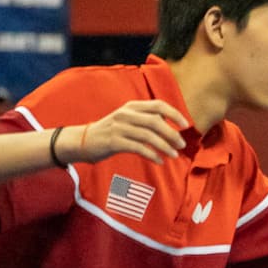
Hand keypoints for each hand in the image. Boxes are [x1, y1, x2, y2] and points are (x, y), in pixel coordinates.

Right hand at [71, 100, 189, 163]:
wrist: (81, 141)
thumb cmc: (111, 132)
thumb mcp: (128, 120)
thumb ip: (146, 120)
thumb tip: (171, 127)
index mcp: (132, 106)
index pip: (158, 105)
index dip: (175, 114)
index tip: (186, 125)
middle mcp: (126, 114)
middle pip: (155, 121)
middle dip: (172, 133)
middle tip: (181, 144)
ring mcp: (119, 127)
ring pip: (148, 136)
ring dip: (164, 146)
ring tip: (174, 155)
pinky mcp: (113, 142)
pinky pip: (138, 148)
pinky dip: (152, 155)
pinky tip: (159, 161)